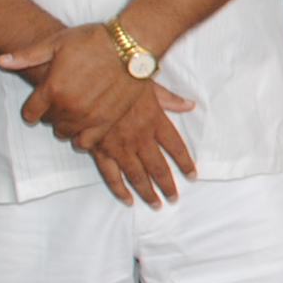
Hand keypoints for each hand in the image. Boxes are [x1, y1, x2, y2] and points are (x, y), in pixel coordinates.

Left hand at [0, 24, 144, 148]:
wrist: (131, 46)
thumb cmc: (93, 40)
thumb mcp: (56, 42)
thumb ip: (26, 56)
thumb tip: (0, 60)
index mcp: (52, 89)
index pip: (30, 112)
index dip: (31, 109)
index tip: (37, 105)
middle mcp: (67, 107)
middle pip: (49, 122)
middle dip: (50, 114)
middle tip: (59, 102)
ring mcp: (87, 116)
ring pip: (66, 133)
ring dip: (65, 125)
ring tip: (73, 112)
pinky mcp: (106, 122)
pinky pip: (86, 142)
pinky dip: (81, 138)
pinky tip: (84, 126)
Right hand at [86, 86, 198, 206]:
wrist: (89, 79)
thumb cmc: (120, 78)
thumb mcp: (149, 85)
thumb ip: (170, 99)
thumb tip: (190, 105)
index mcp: (155, 121)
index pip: (176, 148)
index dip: (186, 163)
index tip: (192, 175)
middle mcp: (139, 138)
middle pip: (159, 168)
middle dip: (168, 185)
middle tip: (174, 198)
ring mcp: (119, 146)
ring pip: (137, 176)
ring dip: (148, 192)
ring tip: (157, 204)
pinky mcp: (99, 150)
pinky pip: (111, 176)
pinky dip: (120, 190)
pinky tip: (128, 200)